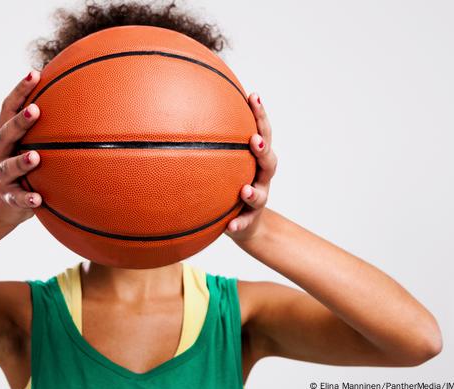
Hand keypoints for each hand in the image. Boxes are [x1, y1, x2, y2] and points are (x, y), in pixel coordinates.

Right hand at [0, 70, 42, 225]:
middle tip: (35, 111)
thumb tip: (81, 99)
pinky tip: (38, 199)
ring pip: (8, 167)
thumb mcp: (30, 145)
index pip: (8, 108)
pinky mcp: (8, 198)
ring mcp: (1, 175)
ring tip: (35, 157)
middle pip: (5, 134)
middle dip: (19, 122)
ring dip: (21, 162)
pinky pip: (18, 198)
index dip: (19, 91)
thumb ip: (46, 127)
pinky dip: (27, 198)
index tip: (34, 74)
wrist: (3, 205)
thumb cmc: (25, 167)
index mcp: (5, 135)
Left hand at [224, 92, 277, 242]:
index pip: (262, 133)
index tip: (253, 96)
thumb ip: (213, 142)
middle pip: (270, 161)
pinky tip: (230, 226)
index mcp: (256, 160)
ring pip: (260, 195)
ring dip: (253, 192)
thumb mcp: (223, 163)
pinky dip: (238, 224)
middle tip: (253, 140)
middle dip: (262, 149)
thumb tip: (183, 110)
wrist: (243, 224)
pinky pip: (244, 223)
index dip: (260, 115)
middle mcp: (261, 178)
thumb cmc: (229, 185)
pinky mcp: (249, 220)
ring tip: (244, 190)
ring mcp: (258, 199)